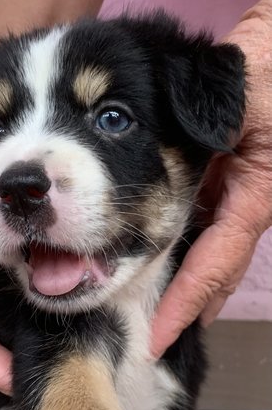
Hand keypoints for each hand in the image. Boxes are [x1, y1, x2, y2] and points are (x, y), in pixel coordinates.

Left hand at [151, 0, 271, 357]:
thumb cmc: (271, 70)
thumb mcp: (249, 91)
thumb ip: (225, 115)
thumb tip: (208, 141)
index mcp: (255, 197)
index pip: (216, 263)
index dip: (187, 302)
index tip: (158, 336)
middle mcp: (246, 209)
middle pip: (213, 273)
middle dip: (184, 307)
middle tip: (150, 339)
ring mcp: (235, 202)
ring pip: (207, 258)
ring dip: (182, 286)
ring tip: (150, 315)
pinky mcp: (224, 190)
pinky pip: (201, 233)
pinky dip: (182, 256)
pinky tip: (156, 264)